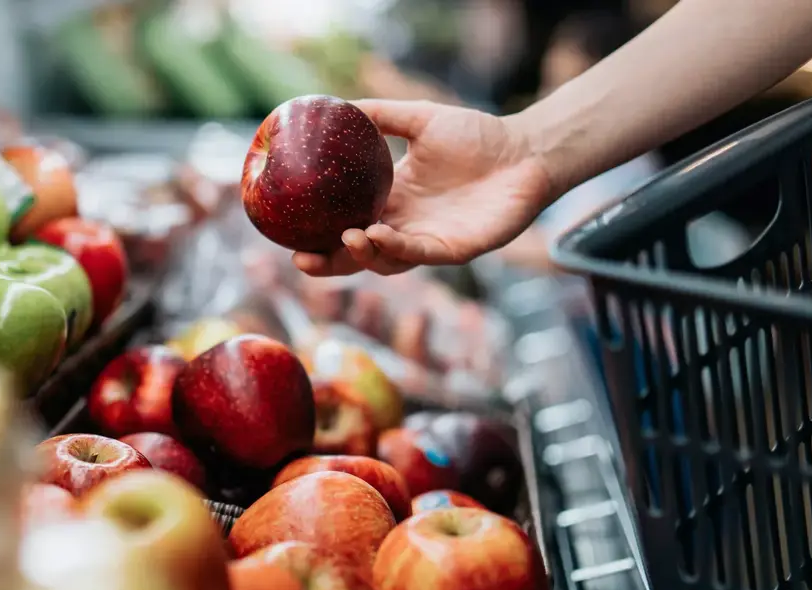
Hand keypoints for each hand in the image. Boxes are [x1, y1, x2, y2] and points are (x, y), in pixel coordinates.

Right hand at [293, 100, 556, 275]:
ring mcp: (429, 241)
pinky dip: (395, 248)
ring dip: (362, 254)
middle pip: (357, 255)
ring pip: (385, 261)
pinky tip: (377, 233)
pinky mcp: (455, 250)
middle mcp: (405, 226)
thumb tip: (336, 105)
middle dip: (328, 263)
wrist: (525, 150)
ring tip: (347, 236)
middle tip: (300, 260)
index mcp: (392, 201)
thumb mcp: (419, 119)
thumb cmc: (477, 136)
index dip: (318, 234)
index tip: (287, 232)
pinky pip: (419, 254)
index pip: (345, 225)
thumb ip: (380, 115)